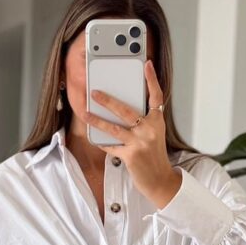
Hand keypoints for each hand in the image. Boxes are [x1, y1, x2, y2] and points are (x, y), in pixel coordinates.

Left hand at [82, 59, 181, 208]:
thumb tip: (121, 109)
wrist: (160, 179)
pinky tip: (93, 136)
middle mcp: (150, 129)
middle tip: (95, 92)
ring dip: (97, 120)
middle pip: (126, 110)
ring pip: (114, 127)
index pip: (156, 96)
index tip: (146, 64)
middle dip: (108, 100)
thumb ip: (143, 121)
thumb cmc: (154, 155)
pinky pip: (111, 145)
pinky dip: (101, 141)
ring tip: (85, 113)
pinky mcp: (131, 155)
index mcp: (157, 121)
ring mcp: (140, 143)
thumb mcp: (153, 134)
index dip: (152, 79)